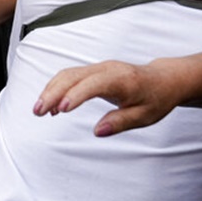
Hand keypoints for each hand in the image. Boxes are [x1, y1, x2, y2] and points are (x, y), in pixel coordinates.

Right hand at [33, 61, 175, 136]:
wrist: (163, 79)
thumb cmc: (156, 97)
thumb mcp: (145, 116)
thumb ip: (121, 122)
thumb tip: (98, 131)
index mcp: (121, 79)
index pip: (93, 84)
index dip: (76, 95)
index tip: (61, 109)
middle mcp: (106, 69)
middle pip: (72, 76)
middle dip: (52, 93)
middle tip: (38, 111)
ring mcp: (98, 68)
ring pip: (67, 75)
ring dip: (50, 90)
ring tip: (38, 110)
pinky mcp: (93, 72)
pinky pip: (70, 76)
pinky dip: (57, 88)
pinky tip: (52, 107)